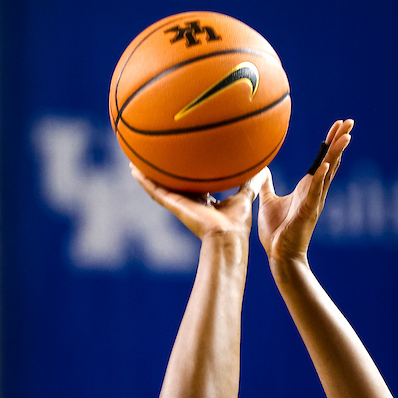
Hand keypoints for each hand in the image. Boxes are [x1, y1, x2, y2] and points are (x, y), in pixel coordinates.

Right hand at [131, 165, 262, 240]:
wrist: (228, 237)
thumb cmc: (238, 224)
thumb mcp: (245, 198)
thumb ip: (251, 184)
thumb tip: (264, 169)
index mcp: (207, 202)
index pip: (195, 187)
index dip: (189, 176)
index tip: (184, 164)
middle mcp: (191, 203)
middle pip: (174, 186)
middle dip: (165, 175)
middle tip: (154, 159)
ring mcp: (181, 204)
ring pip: (160, 188)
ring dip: (148, 175)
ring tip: (135, 162)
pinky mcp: (175, 206)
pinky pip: (156, 192)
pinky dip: (145, 181)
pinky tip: (134, 170)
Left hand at [258, 119, 352, 263]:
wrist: (280, 254)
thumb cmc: (277, 231)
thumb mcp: (269, 201)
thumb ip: (267, 185)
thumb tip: (263, 170)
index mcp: (308, 188)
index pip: (322, 159)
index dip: (330, 142)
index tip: (338, 125)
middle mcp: (315, 191)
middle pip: (331, 160)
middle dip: (340, 140)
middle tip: (350, 121)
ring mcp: (314, 200)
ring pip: (329, 172)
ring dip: (337, 153)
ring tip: (347, 136)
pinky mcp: (309, 211)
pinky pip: (317, 191)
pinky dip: (323, 177)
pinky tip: (328, 163)